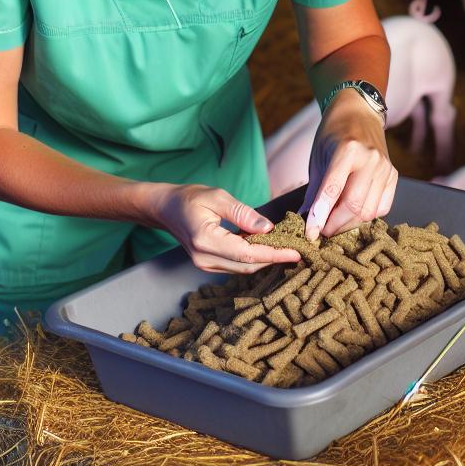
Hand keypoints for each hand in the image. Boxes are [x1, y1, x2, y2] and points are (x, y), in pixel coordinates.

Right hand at [148, 183, 301, 273]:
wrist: (166, 208)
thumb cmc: (190, 198)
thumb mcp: (219, 197)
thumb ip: (244, 213)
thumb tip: (269, 228)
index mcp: (206, 240)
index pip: (247, 254)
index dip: (274, 254)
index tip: (295, 253)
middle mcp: (204, 258)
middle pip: (248, 265)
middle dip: (274, 258)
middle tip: (298, 249)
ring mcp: (204, 264)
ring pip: (243, 268)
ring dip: (266, 260)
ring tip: (287, 248)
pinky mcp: (208, 264)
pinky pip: (236, 265)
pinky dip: (254, 258)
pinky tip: (267, 247)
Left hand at [302, 88, 397, 240]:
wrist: (359, 114)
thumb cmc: (334, 134)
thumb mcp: (318, 157)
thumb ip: (314, 191)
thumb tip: (306, 221)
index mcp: (348, 150)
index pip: (333, 191)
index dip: (320, 217)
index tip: (310, 234)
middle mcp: (371, 159)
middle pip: (354, 206)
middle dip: (335, 225)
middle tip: (321, 230)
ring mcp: (385, 168)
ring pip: (369, 212)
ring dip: (349, 224)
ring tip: (335, 223)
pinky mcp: (393, 176)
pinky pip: (382, 208)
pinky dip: (366, 216)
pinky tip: (353, 212)